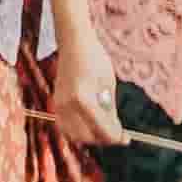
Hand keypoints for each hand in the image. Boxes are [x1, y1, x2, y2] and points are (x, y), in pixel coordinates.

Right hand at [48, 36, 123, 157]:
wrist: (74, 41)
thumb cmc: (94, 58)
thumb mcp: (108, 84)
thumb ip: (109, 110)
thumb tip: (115, 130)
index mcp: (83, 99)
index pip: (101, 128)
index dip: (115, 137)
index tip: (126, 139)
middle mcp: (67, 105)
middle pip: (86, 136)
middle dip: (102, 138)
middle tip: (117, 135)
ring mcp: (58, 104)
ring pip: (74, 135)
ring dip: (90, 136)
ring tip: (105, 128)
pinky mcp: (55, 102)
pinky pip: (66, 126)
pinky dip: (78, 130)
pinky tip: (91, 123)